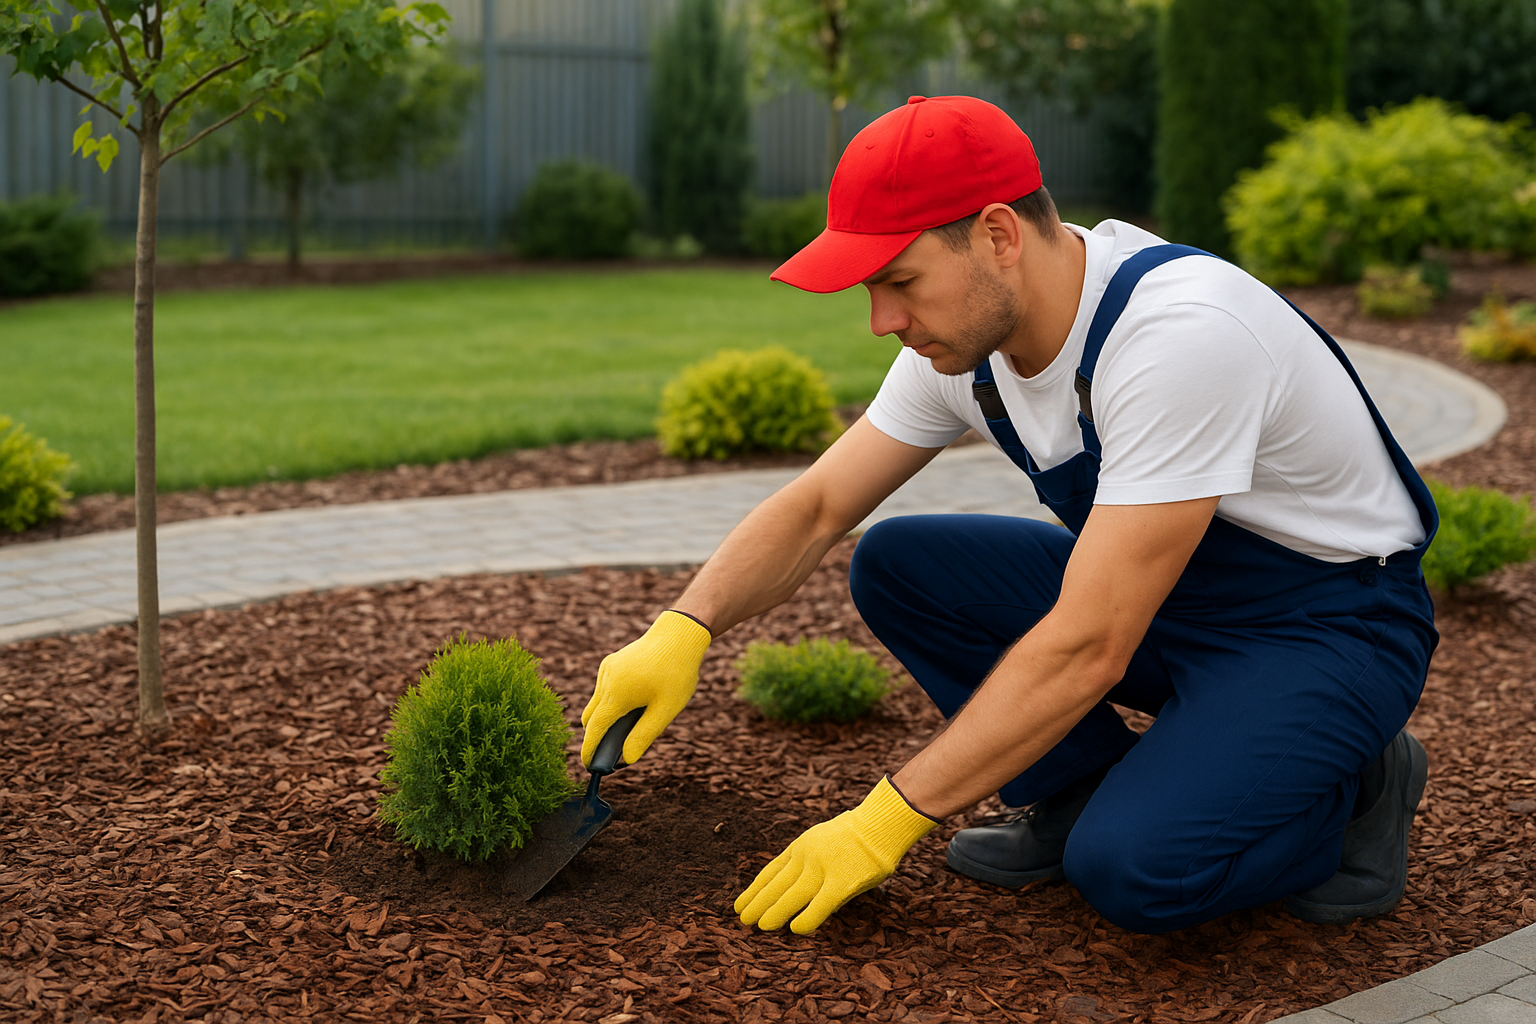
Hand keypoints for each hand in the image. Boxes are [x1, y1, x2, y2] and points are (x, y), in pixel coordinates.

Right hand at [581, 610, 711, 766]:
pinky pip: (604, 688)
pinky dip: (611, 701)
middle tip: (614, 751)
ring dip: (606, 716)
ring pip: (597, 702)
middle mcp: (606, 681)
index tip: (588, 766)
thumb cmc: (676, 673)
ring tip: (632, 725)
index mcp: (616, 695)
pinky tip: (635, 702)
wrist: (679, 634)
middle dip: (597, 735)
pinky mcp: (611, 662)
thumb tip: (628, 759)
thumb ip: (644, 735)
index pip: (594, 730)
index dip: (589, 750)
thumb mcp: (665, 709)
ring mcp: (607, 669)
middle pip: (591, 718)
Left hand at [735, 776, 938, 934]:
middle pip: (776, 884)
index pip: (771, 872)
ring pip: (792, 895)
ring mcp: (822, 868)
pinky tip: (796, 929)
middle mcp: (806, 857)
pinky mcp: (841, 881)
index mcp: (800, 846)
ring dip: (774, 912)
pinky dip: (807, 918)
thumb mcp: (822, 841)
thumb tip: (800, 893)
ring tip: (760, 926)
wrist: (880, 823)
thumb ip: (809, 863)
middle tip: (743, 919)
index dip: (755, 890)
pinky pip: (820, 905)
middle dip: (758, 903)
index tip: (741, 903)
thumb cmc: (857, 835)